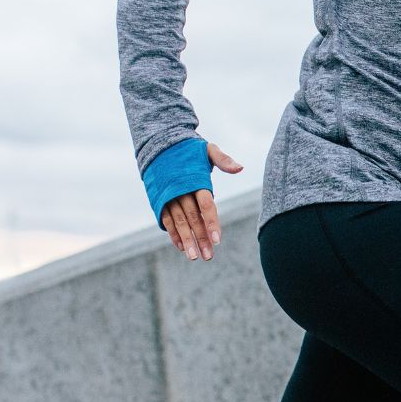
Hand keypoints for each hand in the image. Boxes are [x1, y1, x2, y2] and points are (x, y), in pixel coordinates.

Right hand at [163, 141, 243, 259]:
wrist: (160, 145)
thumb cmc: (189, 150)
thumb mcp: (207, 150)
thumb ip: (224, 160)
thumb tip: (240, 168)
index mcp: (195, 181)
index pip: (206, 205)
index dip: (212, 222)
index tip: (218, 240)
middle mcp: (180, 190)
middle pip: (193, 218)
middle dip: (200, 238)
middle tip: (208, 256)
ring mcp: (168, 196)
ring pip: (178, 222)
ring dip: (187, 240)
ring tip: (194, 257)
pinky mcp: (160, 200)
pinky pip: (166, 219)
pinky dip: (173, 233)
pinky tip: (182, 247)